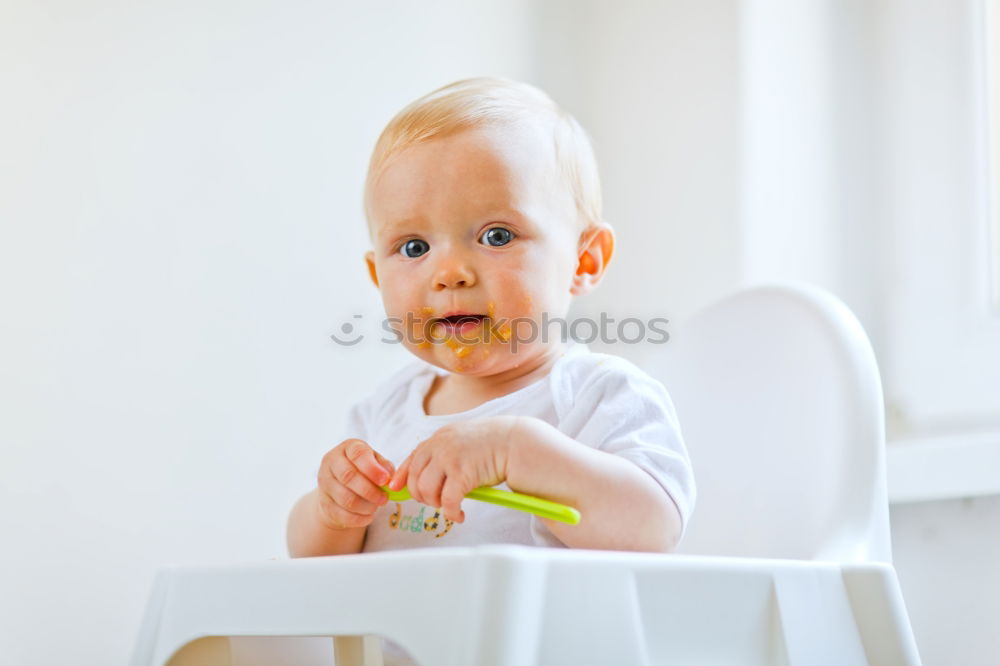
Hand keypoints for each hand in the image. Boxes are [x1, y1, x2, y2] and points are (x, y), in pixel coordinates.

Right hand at [316, 439, 394, 530]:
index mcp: (348, 448)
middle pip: (348, 477)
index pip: (358, 454)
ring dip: (366, 506)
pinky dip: (359, 518)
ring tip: (376, 506)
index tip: (385, 480)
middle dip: (370, 490)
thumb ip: (385, 467)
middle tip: (384, 499)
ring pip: (345, 498)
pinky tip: (368, 516)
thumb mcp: (376, 462)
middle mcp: (331, 462)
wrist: (342, 486)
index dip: (373, 469)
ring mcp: (324, 483)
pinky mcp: (324, 503)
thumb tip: (390, 478)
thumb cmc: (364, 470)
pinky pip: (342, 515)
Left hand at [388, 416, 518, 523]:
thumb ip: (443, 453)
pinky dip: (452, 513)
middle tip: (436, 502)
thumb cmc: (491, 445)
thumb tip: (427, 476)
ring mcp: (449, 459)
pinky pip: (448, 501)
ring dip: (436, 504)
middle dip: (422, 496)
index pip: (412, 458)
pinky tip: (460, 516)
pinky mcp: (462, 474)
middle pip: (416, 478)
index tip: (395, 488)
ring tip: (449, 506)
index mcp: (438, 438)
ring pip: (427, 491)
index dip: (402, 476)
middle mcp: (440, 446)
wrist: (514, 442)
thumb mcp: (460, 441)